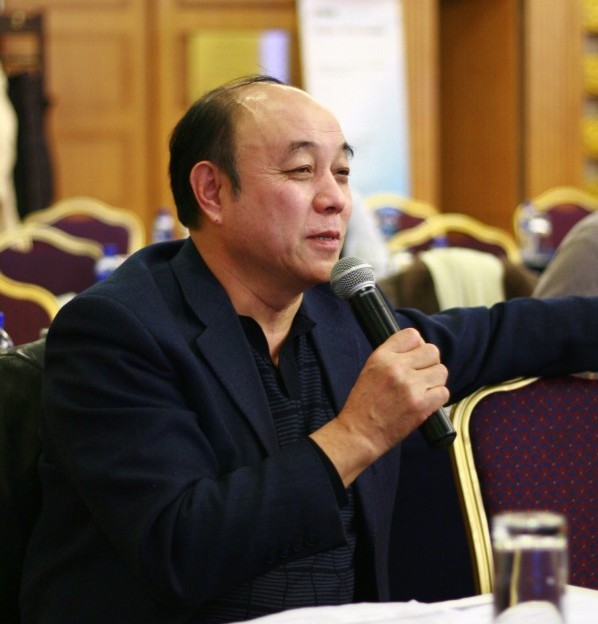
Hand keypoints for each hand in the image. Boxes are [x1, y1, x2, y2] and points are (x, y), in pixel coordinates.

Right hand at [311, 328, 448, 485]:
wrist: (359, 433)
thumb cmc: (363, 404)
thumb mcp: (370, 369)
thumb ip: (392, 356)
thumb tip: (419, 348)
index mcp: (381, 356)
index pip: (412, 335)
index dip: (417, 346)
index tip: (415, 356)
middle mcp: (396, 368)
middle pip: (432, 351)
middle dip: (430, 363)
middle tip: (421, 375)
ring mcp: (410, 386)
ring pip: (441, 371)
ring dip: (435, 381)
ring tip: (422, 390)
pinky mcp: (421, 405)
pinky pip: (444, 392)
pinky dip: (437, 398)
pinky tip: (425, 402)